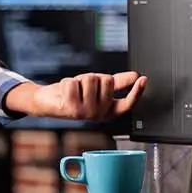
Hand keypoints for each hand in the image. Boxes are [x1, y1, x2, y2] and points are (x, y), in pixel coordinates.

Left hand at [6, 72, 146, 119]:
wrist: (49, 101)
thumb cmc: (75, 94)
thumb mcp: (98, 86)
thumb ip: (118, 82)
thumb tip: (135, 77)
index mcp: (108, 111)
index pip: (127, 104)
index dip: (137, 92)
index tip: (142, 78)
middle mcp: (99, 115)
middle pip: (107, 81)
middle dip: (95, 77)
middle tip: (86, 86)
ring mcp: (86, 114)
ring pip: (91, 80)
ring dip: (80, 79)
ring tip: (76, 90)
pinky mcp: (71, 110)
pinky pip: (74, 83)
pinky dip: (67, 82)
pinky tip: (65, 92)